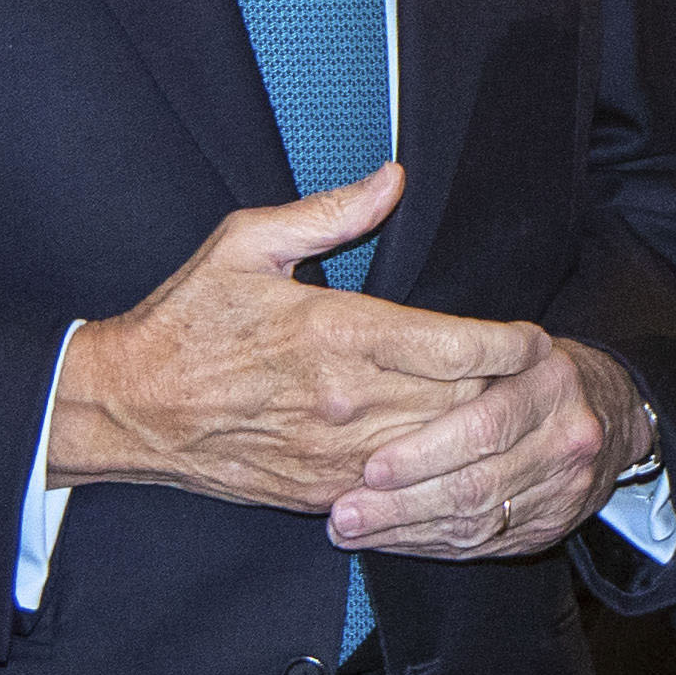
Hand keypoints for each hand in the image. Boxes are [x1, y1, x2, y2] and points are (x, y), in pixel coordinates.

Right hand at [51, 165, 540, 514]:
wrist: (128, 409)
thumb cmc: (186, 320)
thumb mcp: (247, 243)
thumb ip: (330, 213)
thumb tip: (392, 180)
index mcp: (337, 333)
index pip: (455, 346)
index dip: (509, 344)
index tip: (536, 338)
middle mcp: (347, 401)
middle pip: (463, 403)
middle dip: (511, 393)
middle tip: (547, 380)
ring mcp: (336, 456)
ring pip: (441, 454)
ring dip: (483, 440)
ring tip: (520, 422)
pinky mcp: (322, 494)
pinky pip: (401, 493)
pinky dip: (437, 479)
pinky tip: (461, 464)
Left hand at [327, 340, 652, 560]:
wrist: (609, 412)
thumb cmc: (532, 371)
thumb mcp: (511, 347)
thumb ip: (462, 361)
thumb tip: (372, 385)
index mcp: (552, 384)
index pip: (485, 426)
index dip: (424, 452)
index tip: (371, 467)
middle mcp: (567, 440)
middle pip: (477, 485)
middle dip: (402, 504)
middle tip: (345, 512)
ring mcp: (564, 490)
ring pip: (476, 523)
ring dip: (404, 531)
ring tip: (349, 529)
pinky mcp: (551, 528)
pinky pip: (482, 545)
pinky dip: (428, 545)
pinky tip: (388, 540)